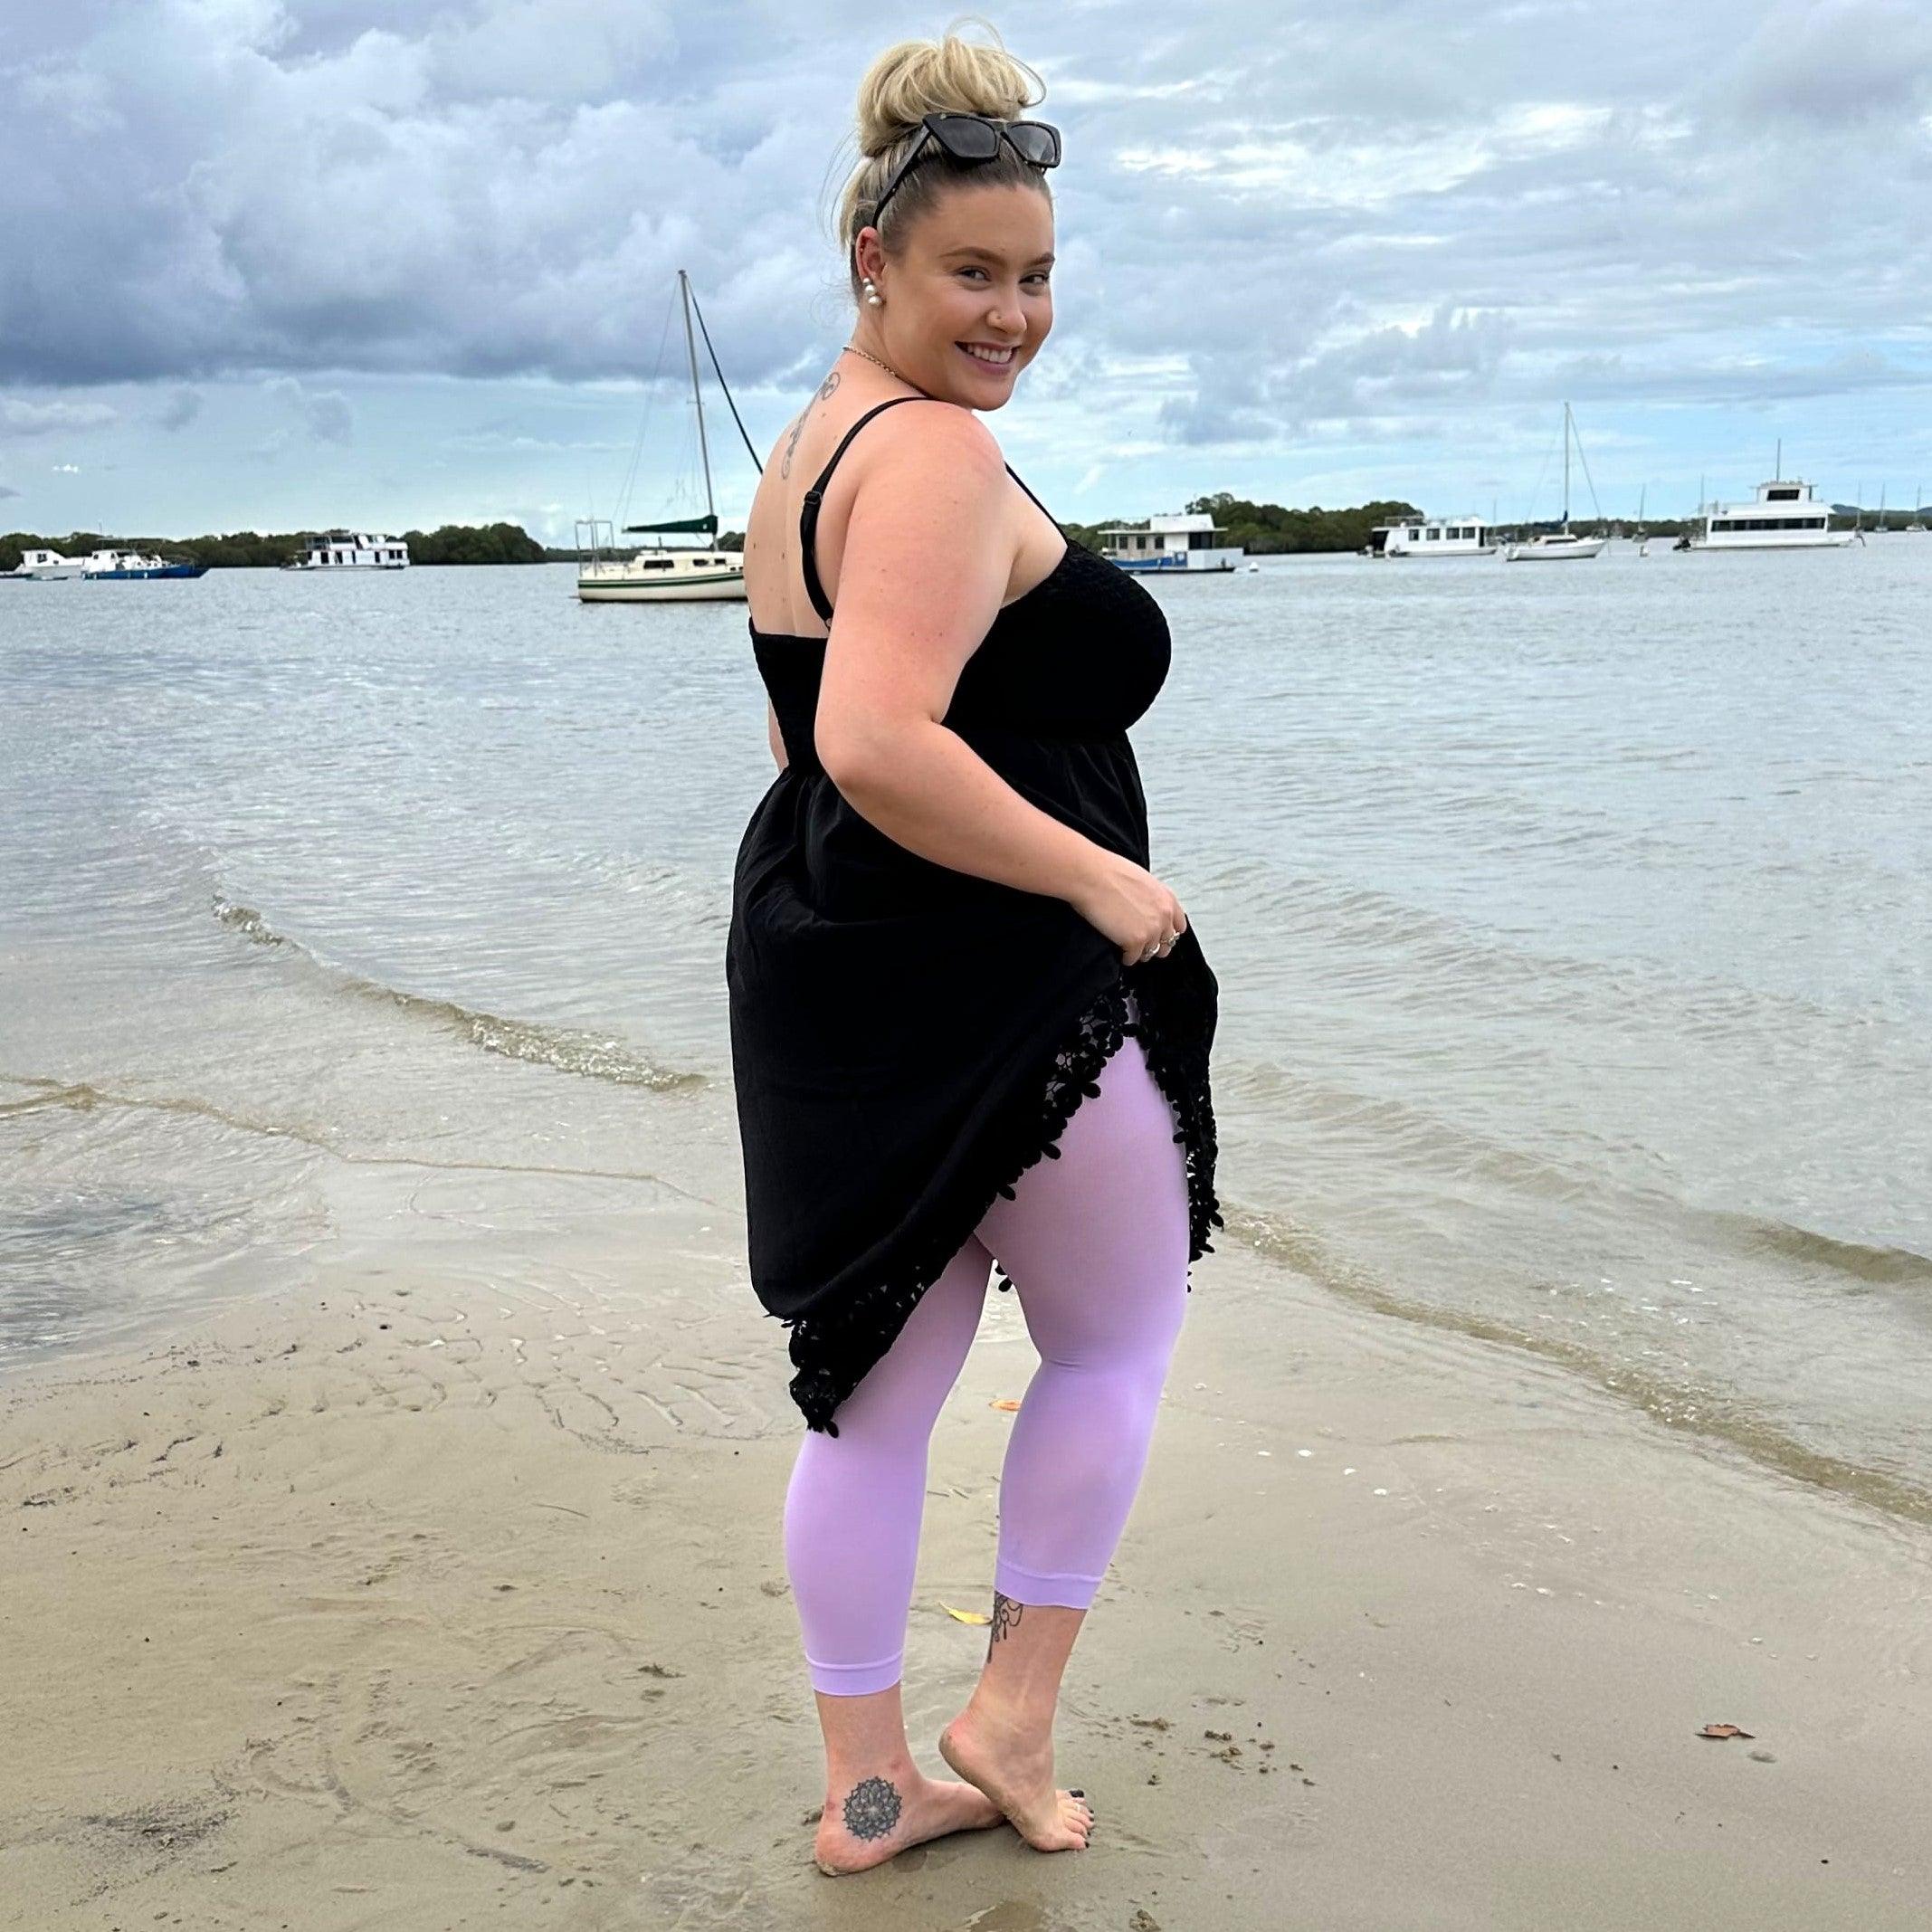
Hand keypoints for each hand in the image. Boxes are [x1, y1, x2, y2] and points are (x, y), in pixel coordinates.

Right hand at [1069, 848, 1187, 966]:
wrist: (1091, 876)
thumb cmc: (1109, 873)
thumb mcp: (1142, 880)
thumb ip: (1151, 898)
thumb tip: (1147, 909)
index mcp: (1167, 898)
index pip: (1179, 925)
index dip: (1168, 931)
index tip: (1160, 935)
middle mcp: (1164, 916)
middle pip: (1167, 942)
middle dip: (1154, 943)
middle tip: (1142, 943)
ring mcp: (1151, 930)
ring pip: (1151, 952)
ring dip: (1140, 951)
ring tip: (1129, 947)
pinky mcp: (1134, 942)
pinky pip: (1133, 959)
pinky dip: (1126, 957)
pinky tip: (1119, 951)